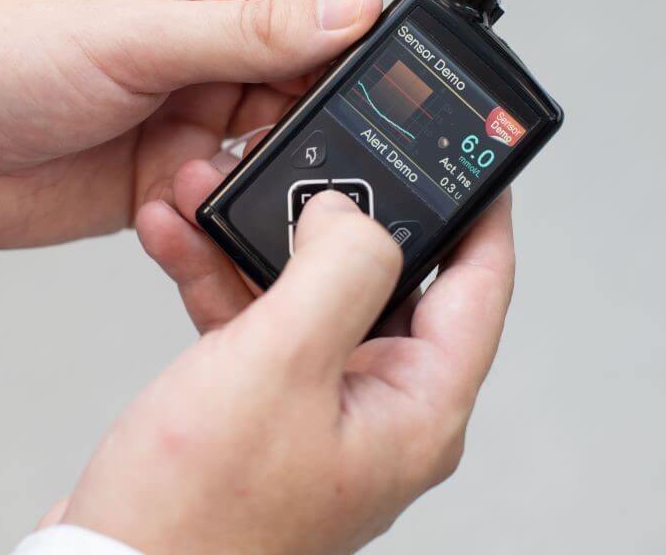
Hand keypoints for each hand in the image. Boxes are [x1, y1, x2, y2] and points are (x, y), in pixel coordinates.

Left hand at [0, 0, 380, 248]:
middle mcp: (205, 46)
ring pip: (272, 149)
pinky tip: (183, 203)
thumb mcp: (134, 32)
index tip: (377, 86)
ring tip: (215, 172)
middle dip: (306, 121)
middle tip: (306, 148)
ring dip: (257, 171)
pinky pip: (228, 199)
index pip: (308, 5)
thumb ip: (248, 30)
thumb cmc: (1, 53)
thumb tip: (350, 6)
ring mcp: (191, 114)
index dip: (346, 44)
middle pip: (302, 84)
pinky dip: (218, 210)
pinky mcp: (173, 177)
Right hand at [54, 175, 515, 553]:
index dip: (481, 207)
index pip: (479, 284)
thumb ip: (336, 271)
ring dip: (260, 237)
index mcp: (417, 407)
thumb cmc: (196, 515)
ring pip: (309, 293)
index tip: (468, 150)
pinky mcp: (263, 409)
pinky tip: (184, 238)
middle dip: (334, 212)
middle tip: (307, 158)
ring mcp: (319, 408)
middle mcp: (379, 407)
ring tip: (214, 188)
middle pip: (386, 278)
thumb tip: (352, 213)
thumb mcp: (278, 365)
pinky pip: (259, 321)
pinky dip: (223, 277)